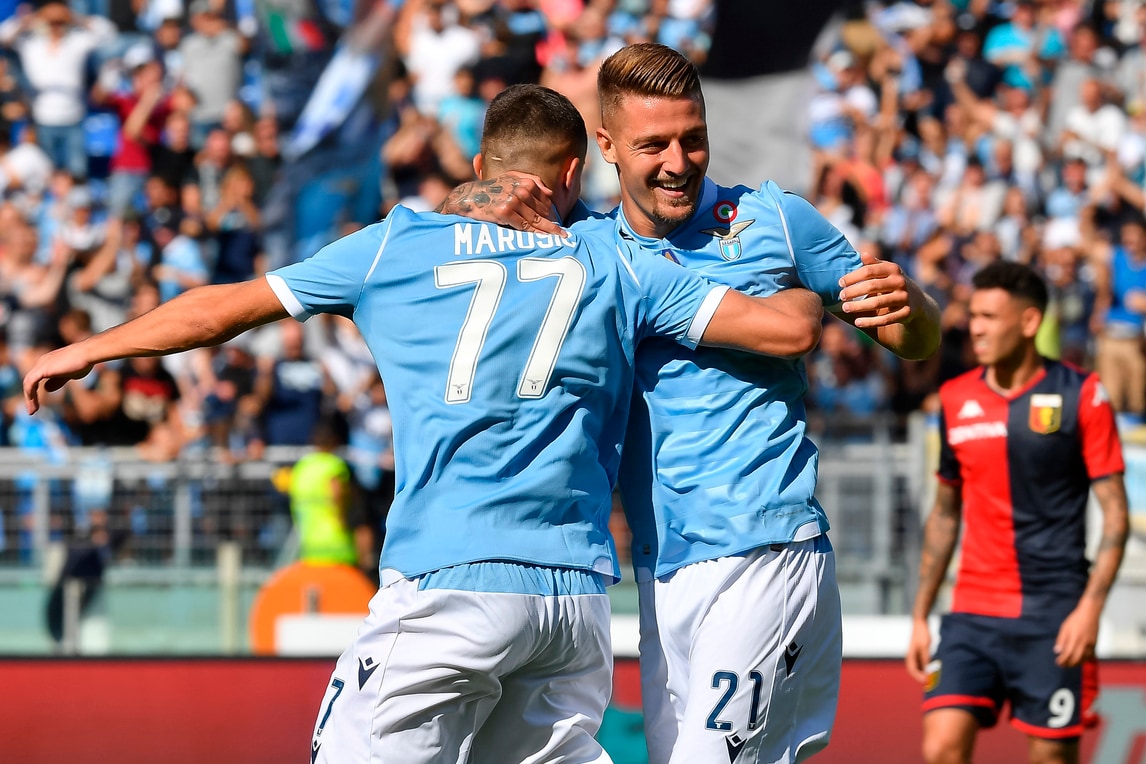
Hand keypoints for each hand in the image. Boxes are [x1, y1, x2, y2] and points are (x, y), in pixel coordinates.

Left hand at [23, 345, 94, 413]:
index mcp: (48, 362)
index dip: (35, 391)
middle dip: (30, 397)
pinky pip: (30, 383)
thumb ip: (57, 381)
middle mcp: (42, 362)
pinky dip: (30, 394)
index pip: (36, 378)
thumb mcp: (69, 375)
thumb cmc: (83, 362)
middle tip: (32, 410)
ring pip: (28, 384)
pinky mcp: (41, 369)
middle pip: (30, 381)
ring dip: (29, 399)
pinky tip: (33, 403)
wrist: (86, 354)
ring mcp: (41, 365)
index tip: (38, 403)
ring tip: (32, 411)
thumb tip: (46, 389)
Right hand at [438, 172, 562, 234]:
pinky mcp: (504, 212)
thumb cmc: (491, 190)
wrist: (468, 198)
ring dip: (548, 230)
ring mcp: (513, 201)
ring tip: (559, 239)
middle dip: (553, 223)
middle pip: (543, 210)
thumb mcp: (510, 178)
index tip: (560, 222)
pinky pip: (524, 226)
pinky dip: (535, 234)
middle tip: (563, 236)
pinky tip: (544, 240)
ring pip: (535, 220)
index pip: (545, 200)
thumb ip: (531, 181)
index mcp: (525, 181)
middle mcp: (521, 190)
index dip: (553, 212)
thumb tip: (550, 192)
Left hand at [838, 250, 914, 327]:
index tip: (839, 283)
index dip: (853, 277)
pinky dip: (870, 322)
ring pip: (877, 303)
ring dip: (859, 307)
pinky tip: (857, 322)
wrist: (917, 301)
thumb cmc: (893, 283)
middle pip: (872, 286)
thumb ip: (873, 264)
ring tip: (845, 308)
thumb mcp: (886, 271)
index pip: (869, 271)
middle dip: (854, 291)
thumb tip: (862, 254)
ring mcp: (904, 297)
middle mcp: (900, 282)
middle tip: (841, 296)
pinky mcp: (906, 313)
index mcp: (893, 269)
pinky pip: (886, 319)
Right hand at [904, 618, 932, 682]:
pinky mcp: (919, 652)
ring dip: (924, 673)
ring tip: (933, 676)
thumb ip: (926, 659)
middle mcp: (911, 656)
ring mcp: (915, 654)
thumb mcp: (925, 647)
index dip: (919, 677)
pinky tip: (934, 668)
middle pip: (914, 671)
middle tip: (930, 682)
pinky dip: (927, 667)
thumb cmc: (922, 634)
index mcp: (910, 655)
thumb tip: (928, 671)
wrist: (921, 622)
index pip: (912, 671)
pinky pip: (922, 663)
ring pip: (918, 668)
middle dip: (921, 677)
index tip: (927, 681)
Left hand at [1054, 601, 1099, 666]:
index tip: (1058, 662)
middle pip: (1076, 659)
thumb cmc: (1075, 619)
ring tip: (1070, 664)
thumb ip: (1061, 640)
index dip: (1062, 660)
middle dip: (1069, 664)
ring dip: (1076, 663)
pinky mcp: (1095, 644)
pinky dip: (1085, 660)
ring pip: (1084, 659)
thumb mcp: (1064, 628)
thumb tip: (1057, 651)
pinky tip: (1080, 660)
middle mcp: (1083, 643)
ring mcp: (1090, 644)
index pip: (1067, 654)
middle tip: (1063, 665)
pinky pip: (1091, 656)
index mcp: (1074, 639)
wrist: (1090, 614)